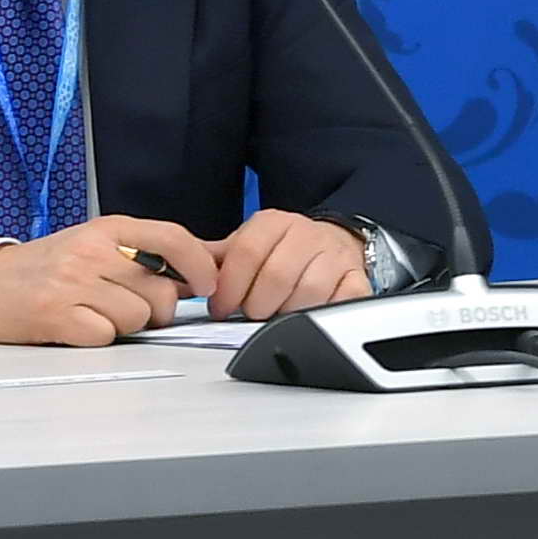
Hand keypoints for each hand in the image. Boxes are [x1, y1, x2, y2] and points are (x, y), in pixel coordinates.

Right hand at [0, 215, 219, 345]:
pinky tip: (80, 324)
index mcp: (108, 228)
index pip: (172, 238)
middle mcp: (92, 251)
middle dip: (157, 309)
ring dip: (126, 324)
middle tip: (130, 306)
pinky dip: (99, 337)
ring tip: (97, 312)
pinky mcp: (57, 316)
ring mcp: (73, 283)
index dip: (200, 264)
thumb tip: (209, 263)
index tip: (209, 285)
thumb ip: (149, 252)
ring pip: (138, 317)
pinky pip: (106, 336)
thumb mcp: (99, 244)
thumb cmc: (51, 266)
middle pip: (161, 291)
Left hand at [215, 209, 374, 322]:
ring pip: (309, 291)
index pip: (246, 253)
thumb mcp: (248, 246)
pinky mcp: (357, 278)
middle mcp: (306, 234)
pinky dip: (324, 314)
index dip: (229, 287)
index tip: (221, 307)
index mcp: (274, 223)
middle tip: (251, 314)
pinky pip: (343, 300)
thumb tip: (180, 270)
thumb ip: (216, 259)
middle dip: (256, 304)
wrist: (332, 242)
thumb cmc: (284, 251)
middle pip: (276, 274)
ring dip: (287, 313)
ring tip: (278, 316)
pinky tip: (309, 315)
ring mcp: (334, 255)